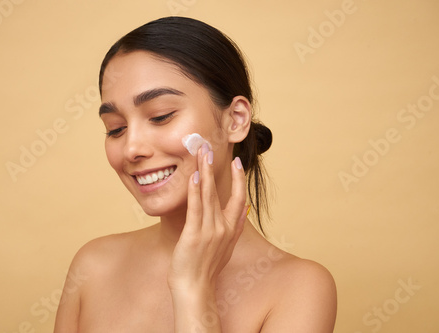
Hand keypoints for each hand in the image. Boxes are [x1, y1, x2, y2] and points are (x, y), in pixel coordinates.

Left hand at [168, 144, 247, 292]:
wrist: (195, 289)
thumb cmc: (206, 270)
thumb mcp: (226, 249)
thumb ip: (235, 228)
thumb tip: (244, 210)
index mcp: (231, 230)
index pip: (240, 199)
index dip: (239, 180)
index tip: (237, 164)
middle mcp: (223, 228)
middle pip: (222, 192)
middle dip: (215, 168)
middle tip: (210, 148)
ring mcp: (210, 231)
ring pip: (208, 196)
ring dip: (205, 173)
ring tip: (201, 154)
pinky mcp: (194, 235)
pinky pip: (196, 209)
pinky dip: (196, 192)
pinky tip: (195, 177)